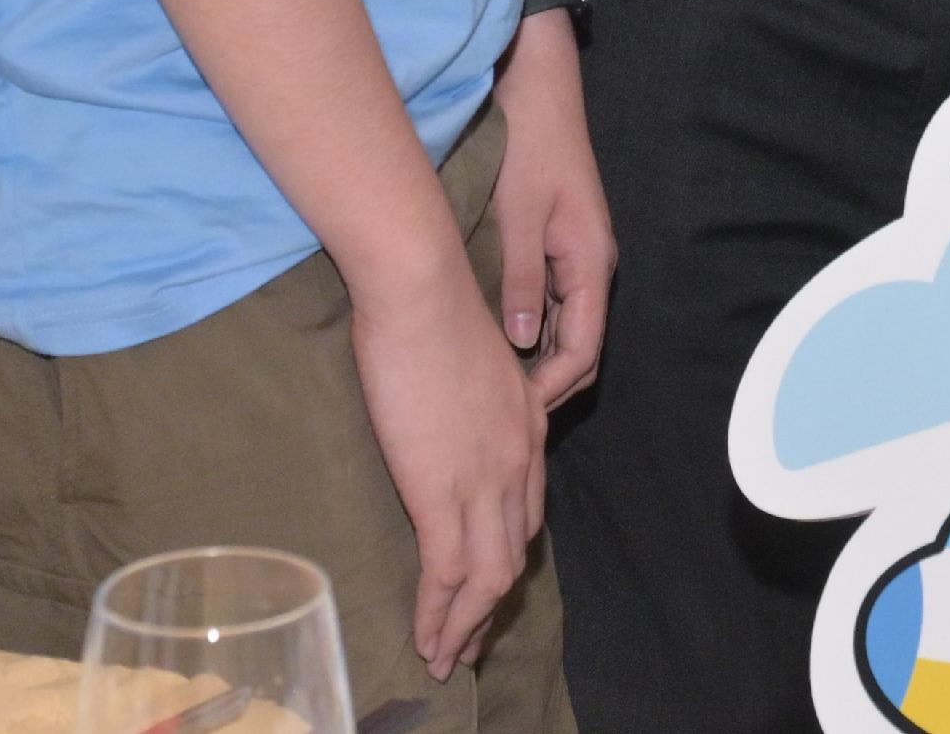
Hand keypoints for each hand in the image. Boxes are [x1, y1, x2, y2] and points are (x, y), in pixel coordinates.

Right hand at [350, 258, 545, 679]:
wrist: (422, 290)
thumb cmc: (435, 311)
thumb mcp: (477, 360)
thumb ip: (478, 397)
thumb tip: (455, 412)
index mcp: (527, 426)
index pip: (527, 511)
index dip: (508, 555)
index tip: (488, 585)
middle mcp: (517, 460)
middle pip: (515, 553)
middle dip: (492, 605)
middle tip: (470, 640)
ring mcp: (484, 478)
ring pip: (487, 577)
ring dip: (465, 627)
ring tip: (445, 658)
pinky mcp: (442, 490)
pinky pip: (447, 573)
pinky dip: (438, 616)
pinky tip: (425, 640)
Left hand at [490, 13, 614, 408]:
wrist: (536, 90)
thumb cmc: (527, 148)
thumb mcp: (518, 216)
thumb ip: (522, 280)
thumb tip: (523, 343)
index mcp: (590, 261)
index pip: (585, 349)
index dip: (552, 387)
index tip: (513, 413)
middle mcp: (591, 265)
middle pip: (580, 346)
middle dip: (547, 384)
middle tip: (498, 413)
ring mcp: (576, 256)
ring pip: (565, 328)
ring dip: (537, 360)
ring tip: (493, 390)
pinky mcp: (557, 246)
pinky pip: (552, 304)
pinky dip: (531, 332)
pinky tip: (495, 344)